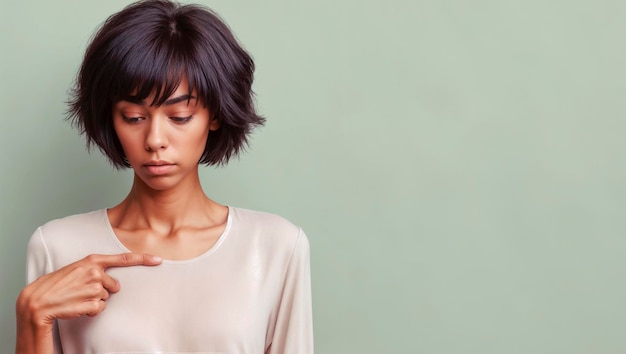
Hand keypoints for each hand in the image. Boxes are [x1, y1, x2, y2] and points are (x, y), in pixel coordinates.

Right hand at [17, 253, 161, 327]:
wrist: (38, 301)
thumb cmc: (58, 285)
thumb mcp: (76, 270)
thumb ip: (95, 269)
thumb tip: (113, 281)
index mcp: (92, 260)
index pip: (123, 258)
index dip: (143, 259)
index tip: (158, 260)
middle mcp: (95, 271)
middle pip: (114, 286)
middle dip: (103, 291)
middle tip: (83, 292)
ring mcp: (93, 287)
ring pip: (106, 298)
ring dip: (95, 301)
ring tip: (77, 298)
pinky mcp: (90, 302)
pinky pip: (100, 309)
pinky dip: (91, 311)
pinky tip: (78, 307)